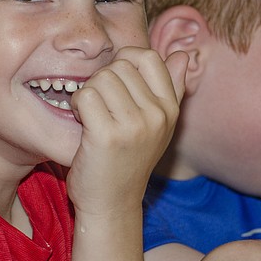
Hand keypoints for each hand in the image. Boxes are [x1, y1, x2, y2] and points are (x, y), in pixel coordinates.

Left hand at [66, 47, 186, 217]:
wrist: (111, 204)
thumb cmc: (128, 161)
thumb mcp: (158, 126)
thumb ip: (172, 89)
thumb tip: (183, 55)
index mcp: (170, 109)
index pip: (149, 57)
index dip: (125, 61)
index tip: (116, 84)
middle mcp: (157, 116)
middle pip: (121, 65)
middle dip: (103, 79)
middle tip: (101, 105)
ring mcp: (135, 126)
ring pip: (102, 77)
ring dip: (89, 92)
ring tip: (92, 115)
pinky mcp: (108, 136)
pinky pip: (86, 95)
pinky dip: (77, 105)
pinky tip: (82, 122)